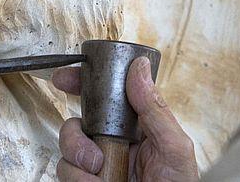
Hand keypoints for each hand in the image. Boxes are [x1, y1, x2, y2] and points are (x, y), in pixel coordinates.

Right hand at [52, 57, 197, 181]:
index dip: (81, 84)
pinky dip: (80, 181)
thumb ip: (154, 108)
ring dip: (80, 165)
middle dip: (75, 136)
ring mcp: (98, 167)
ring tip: (103, 178)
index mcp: (134, 127)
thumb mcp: (175, 147)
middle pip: (75, 124)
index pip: (103, 98)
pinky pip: (66, 174)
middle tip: (94, 156)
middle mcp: (112, 145)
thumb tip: (138, 69)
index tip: (64, 78)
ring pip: (67, 152)